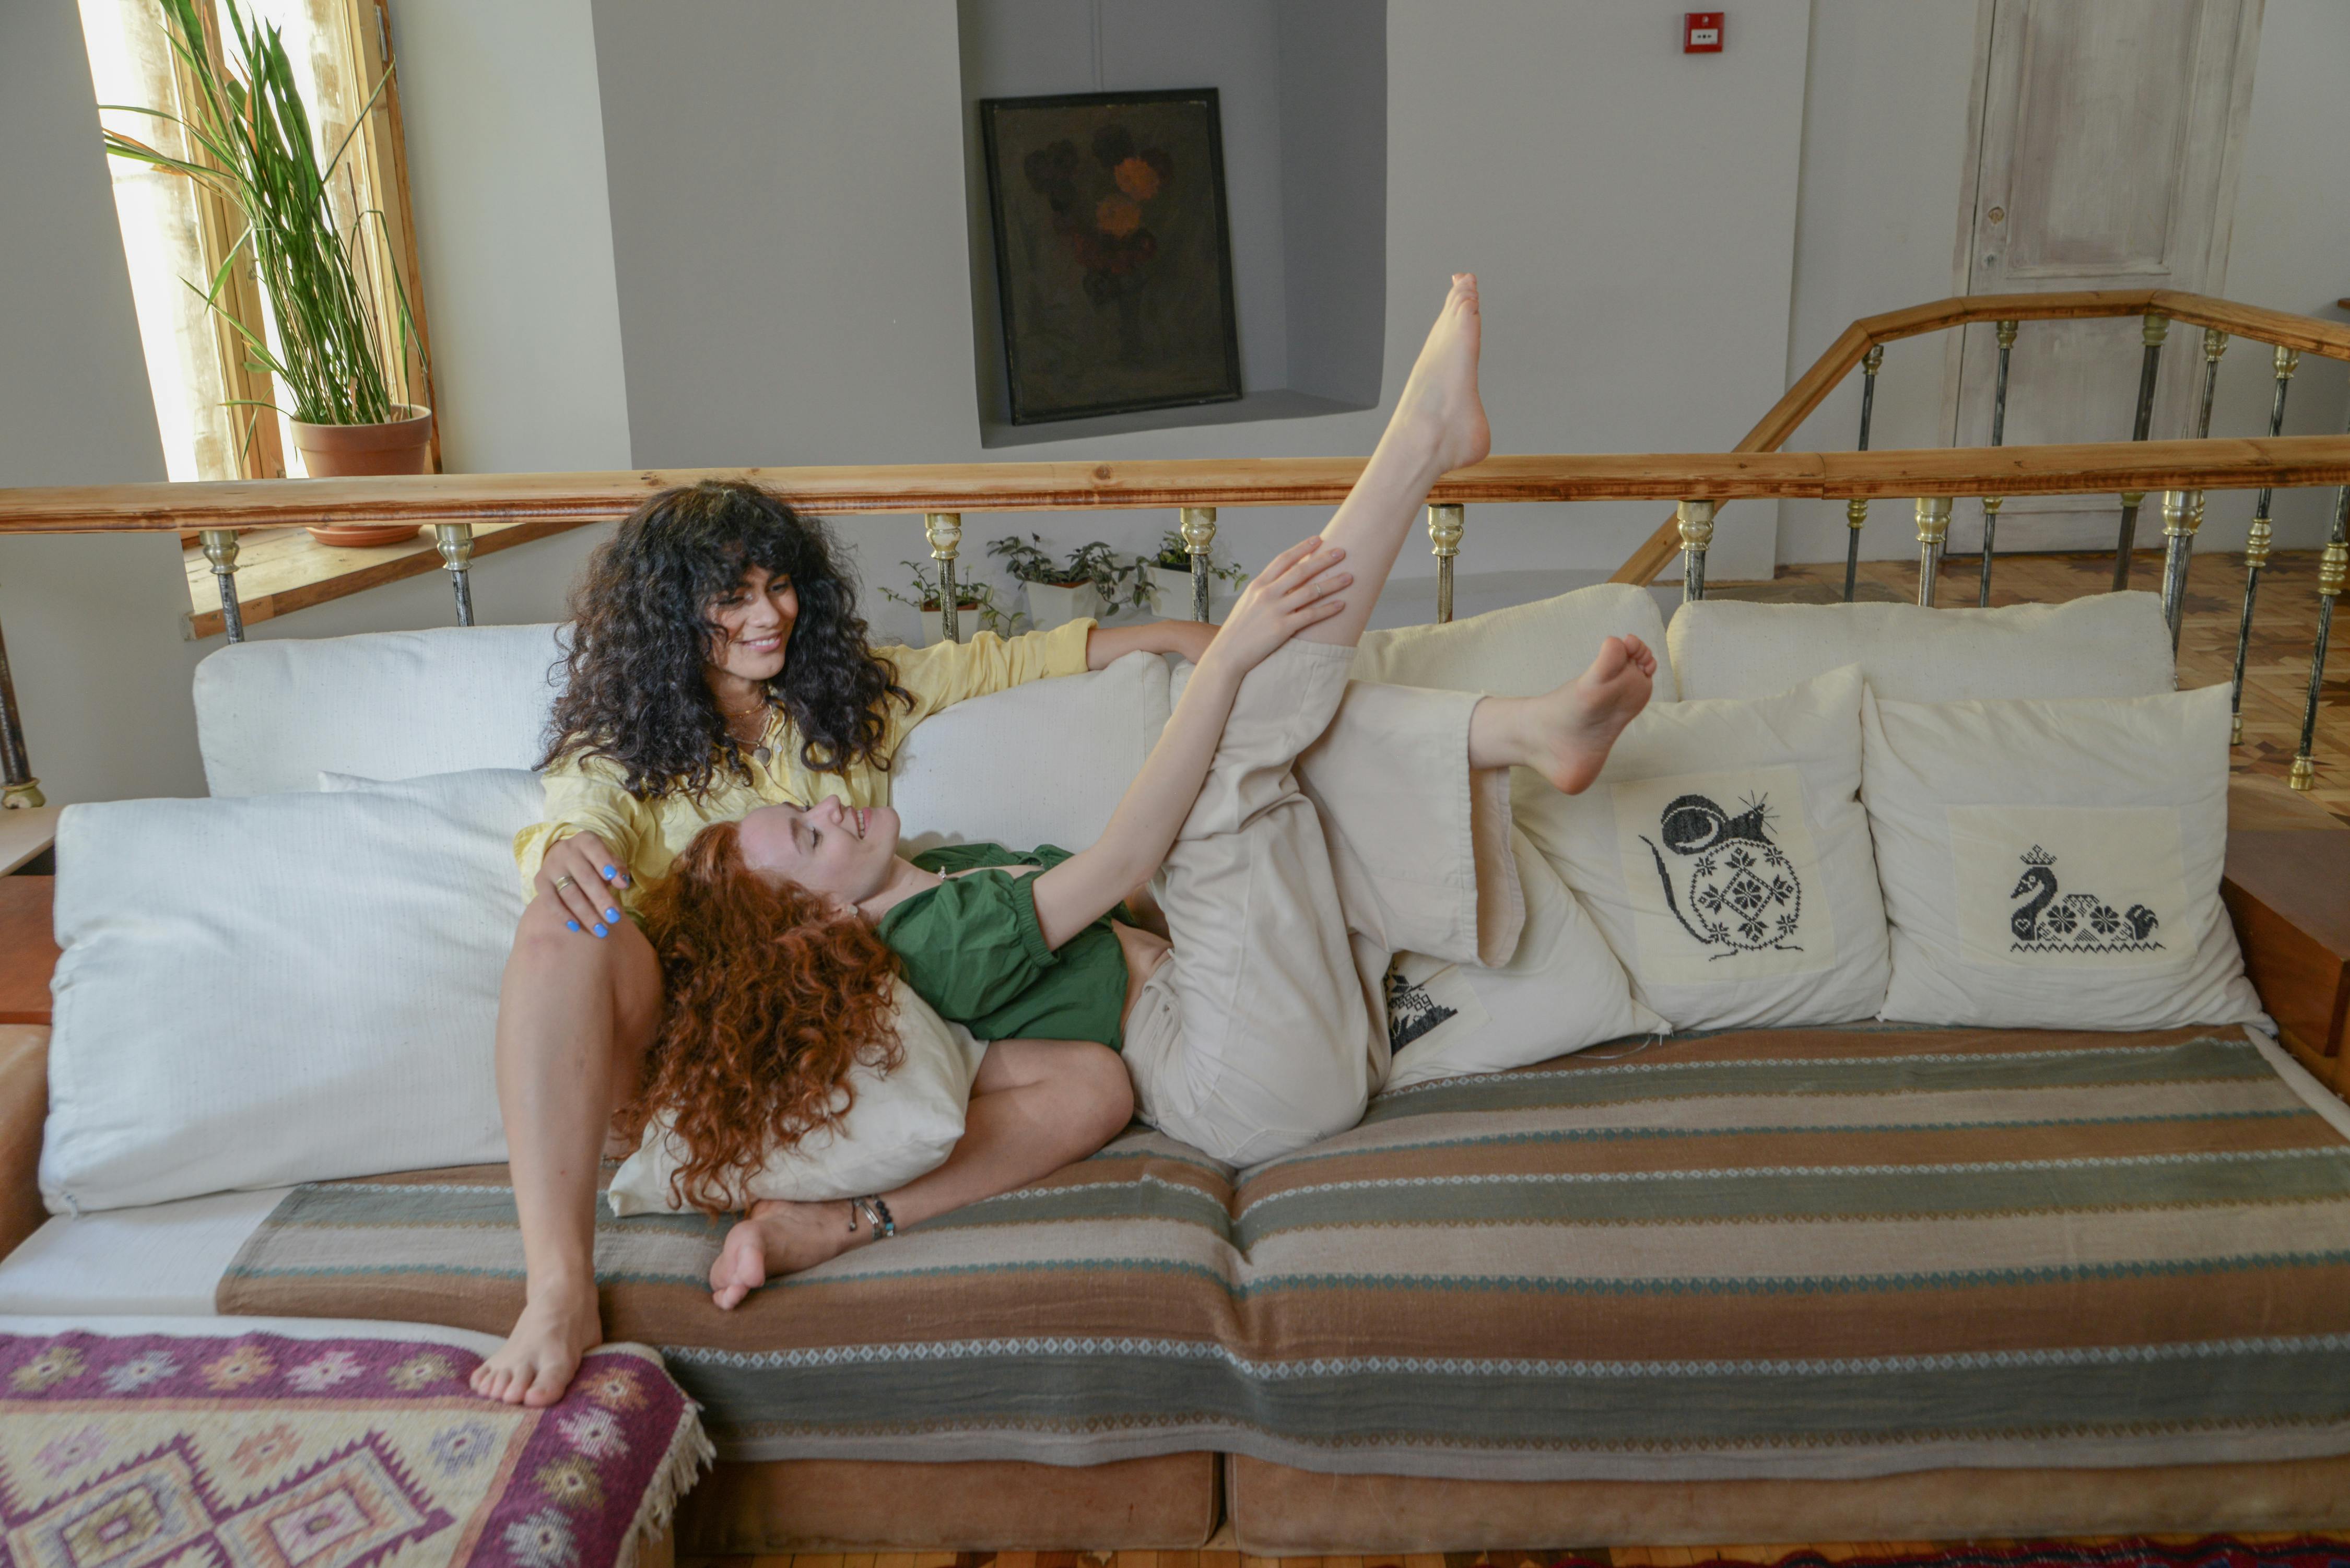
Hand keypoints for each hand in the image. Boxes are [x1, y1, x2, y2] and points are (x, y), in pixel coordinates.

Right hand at [534, 831, 630, 937]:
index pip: (596, 850)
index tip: (621, 885)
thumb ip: (617, 868)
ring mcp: (551, 866)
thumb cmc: (593, 861)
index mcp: (585, 841)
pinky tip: (576, 927)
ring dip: (586, 913)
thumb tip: (623, 882)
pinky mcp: (540, 881)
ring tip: (601, 930)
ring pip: (569, 892)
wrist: (564, 858)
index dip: (607, 865)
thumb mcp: (607, 859)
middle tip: (615, 918)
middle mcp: (566, 851)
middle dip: (601, 899)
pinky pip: (549, 900)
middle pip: (585, 877)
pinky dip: (563, 914)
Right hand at [1198, 536, 1348, 676]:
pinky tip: (1342, 605)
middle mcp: (1267, 594)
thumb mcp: (1248, 603)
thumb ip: (1265, 591)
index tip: (1319, 539)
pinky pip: (1311, 615)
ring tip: (1350, 577)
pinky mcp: (1282, 628)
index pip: (1283, 560)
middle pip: (1301, 571)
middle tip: (1342, 552)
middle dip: (1323, 560)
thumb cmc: (1239, 630)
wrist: (1227, 654)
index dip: (1302, 548)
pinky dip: (1328, 609)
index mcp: (1258, 585)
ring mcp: (1275, 610)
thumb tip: (1284, 583)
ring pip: (1310, 591)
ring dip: (1332, 583)